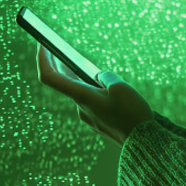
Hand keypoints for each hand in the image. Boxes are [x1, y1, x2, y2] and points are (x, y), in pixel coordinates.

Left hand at [36, 45, 152, 146]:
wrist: (143, 142)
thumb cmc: (132, 114)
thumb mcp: (120, 87)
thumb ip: (105, 76)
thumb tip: (98, 76)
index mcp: (82, 96)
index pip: (50, 76)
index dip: (42, 58)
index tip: (42, 43)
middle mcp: (80, 106)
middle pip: (64, 82)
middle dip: (62, 64)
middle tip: (62, 48)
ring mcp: (87, 115)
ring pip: (81, 91)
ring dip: (84, 79)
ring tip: (92, 67)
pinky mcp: (96, 121)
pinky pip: (91, 101)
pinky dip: (94, 91)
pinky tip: (107, 87)